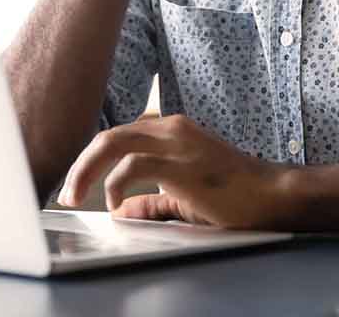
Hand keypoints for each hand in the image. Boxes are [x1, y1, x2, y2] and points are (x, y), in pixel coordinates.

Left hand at [56, 114, 287, 228]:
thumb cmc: (235, 195)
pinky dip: (115, 183)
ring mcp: (176, 142)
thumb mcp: (185, 197)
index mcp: (170, 130)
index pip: (119, 136)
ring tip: (76, 196)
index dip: (91, 160)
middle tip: (66, 193)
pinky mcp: (180, 162)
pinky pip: (132, 165)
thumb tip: (124, 211)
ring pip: (112, 143)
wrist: (271, 195)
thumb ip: (153, 201)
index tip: (77, 184)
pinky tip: (114, 202)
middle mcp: (170, 128)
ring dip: (86, 171)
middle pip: (108, 136)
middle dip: (79, 165)